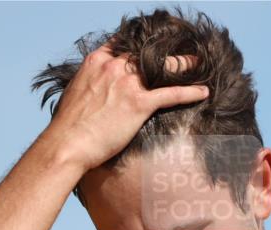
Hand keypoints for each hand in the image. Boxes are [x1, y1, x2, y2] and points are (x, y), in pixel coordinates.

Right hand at [42, 40, 209, 171]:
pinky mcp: (138, 104)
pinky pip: (171, 93)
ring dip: (183, 64)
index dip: (139, 44)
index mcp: (97, 61)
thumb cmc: (68, 127)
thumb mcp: (76, 93)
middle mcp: (113, 67)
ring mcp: (127, 84)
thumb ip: (91, 83)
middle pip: (146, 52)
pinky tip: (203, 92)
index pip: (123, 43)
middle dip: (164, 50)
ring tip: (199, 63)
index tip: (150, 44)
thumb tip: (97, 90)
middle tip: (181, 52)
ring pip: (163, 67)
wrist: (66, 144)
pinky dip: (190, 92)